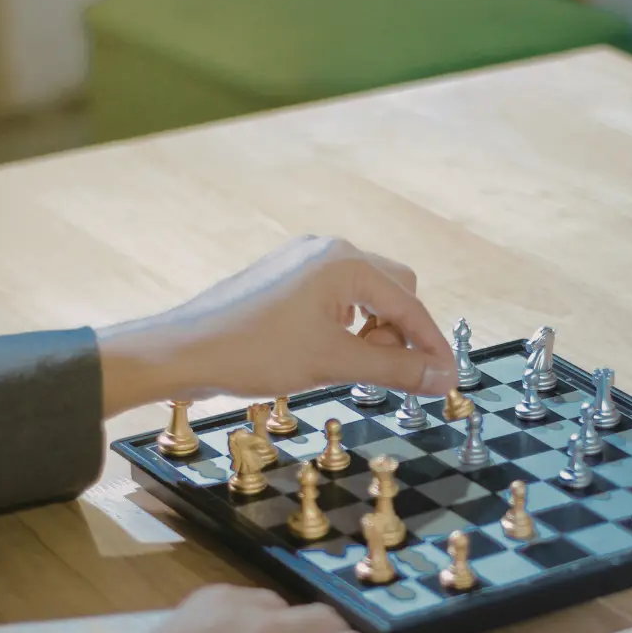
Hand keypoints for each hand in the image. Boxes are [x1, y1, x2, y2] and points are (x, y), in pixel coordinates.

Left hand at [97, 235, 457, 414]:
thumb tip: (442, 377)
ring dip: (373, 332)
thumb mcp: (334, 363)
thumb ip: (395, 368)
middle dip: (401, 333)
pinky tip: (329, 353)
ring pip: (366, 295)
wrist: (184, 352)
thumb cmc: (253, 352)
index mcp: (345, 263)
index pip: (410, 306)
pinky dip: (347, 327)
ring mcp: (304, 261)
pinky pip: (337, 298)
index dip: (431, 346)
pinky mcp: (286, 278)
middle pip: (395, 290)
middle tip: (390, 374)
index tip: (447, 381)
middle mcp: (328, 251)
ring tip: (352, 365)